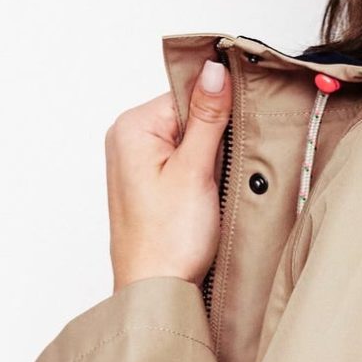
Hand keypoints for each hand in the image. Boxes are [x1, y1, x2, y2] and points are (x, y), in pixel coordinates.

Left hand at [106, 59, 230, 290]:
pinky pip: (182, 164)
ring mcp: (135, 164)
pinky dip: (200, 176)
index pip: (187, 94)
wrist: (155, 291)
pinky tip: (204, 199)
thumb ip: (207, 116)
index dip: (218, 113)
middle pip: (187, 116)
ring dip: (209, 161)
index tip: (235, 135)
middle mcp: (126, 140)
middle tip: (221, 171)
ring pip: (188, 141)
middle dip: (213, 139)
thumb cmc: (168, 240)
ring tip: (211, 190)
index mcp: (132, 127)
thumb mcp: (195, 170)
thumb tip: (214, 70)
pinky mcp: (147, 185)